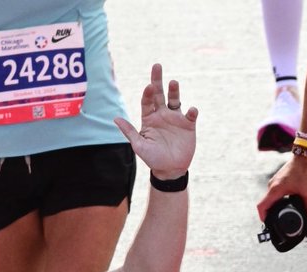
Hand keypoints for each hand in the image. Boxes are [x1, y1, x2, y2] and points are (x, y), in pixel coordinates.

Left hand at [114, 63, 197, 178]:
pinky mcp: (188, 124)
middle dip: (158, 80)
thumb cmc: (153, 158)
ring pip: (175, 99)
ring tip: (173, 83)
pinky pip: (190, 114)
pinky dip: (192, 111)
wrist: (170, 169)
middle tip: (156, 66)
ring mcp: (175, 118)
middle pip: (159, 94)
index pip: (147, 102)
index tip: (148, 87)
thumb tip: (115, 118)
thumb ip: (129, 131)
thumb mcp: (139, 145)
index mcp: (149, 119)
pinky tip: (191, 111)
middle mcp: (162, 114)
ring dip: (174, 91)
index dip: (147, 94)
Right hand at [258, 154, 306, 219]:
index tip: (268, 224)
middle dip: (271, 212)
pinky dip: (280, 197)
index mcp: (275, 190)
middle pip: (267, 203)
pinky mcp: (281, 177)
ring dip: (276, 204)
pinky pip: (277, 190)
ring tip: (284, 210)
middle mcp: (272, 185)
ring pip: (272, 196)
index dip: (263, 218)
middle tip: (278, 219)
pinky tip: (289, 199)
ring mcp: (276, 180)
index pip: (261, 207)